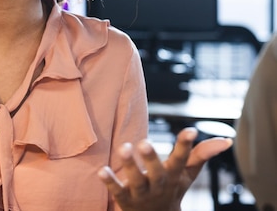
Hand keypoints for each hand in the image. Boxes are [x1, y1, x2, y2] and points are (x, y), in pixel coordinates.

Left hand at [98, 127, 232, 210]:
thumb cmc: (171, 189)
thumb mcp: (186, 175)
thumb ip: (201, 155)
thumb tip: (226, 140)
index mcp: (174, 176)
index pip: (182, 160)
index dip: (186, 146)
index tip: (190, 130)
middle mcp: (159, 184)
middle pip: (157, 173)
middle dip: (151, 158)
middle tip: (144, 141)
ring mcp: (142, 194)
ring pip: (136, 181)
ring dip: (130, 165)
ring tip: (124, 147)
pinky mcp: (125, 200)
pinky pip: (117, 191)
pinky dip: (110, 181)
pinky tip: (103, 169)